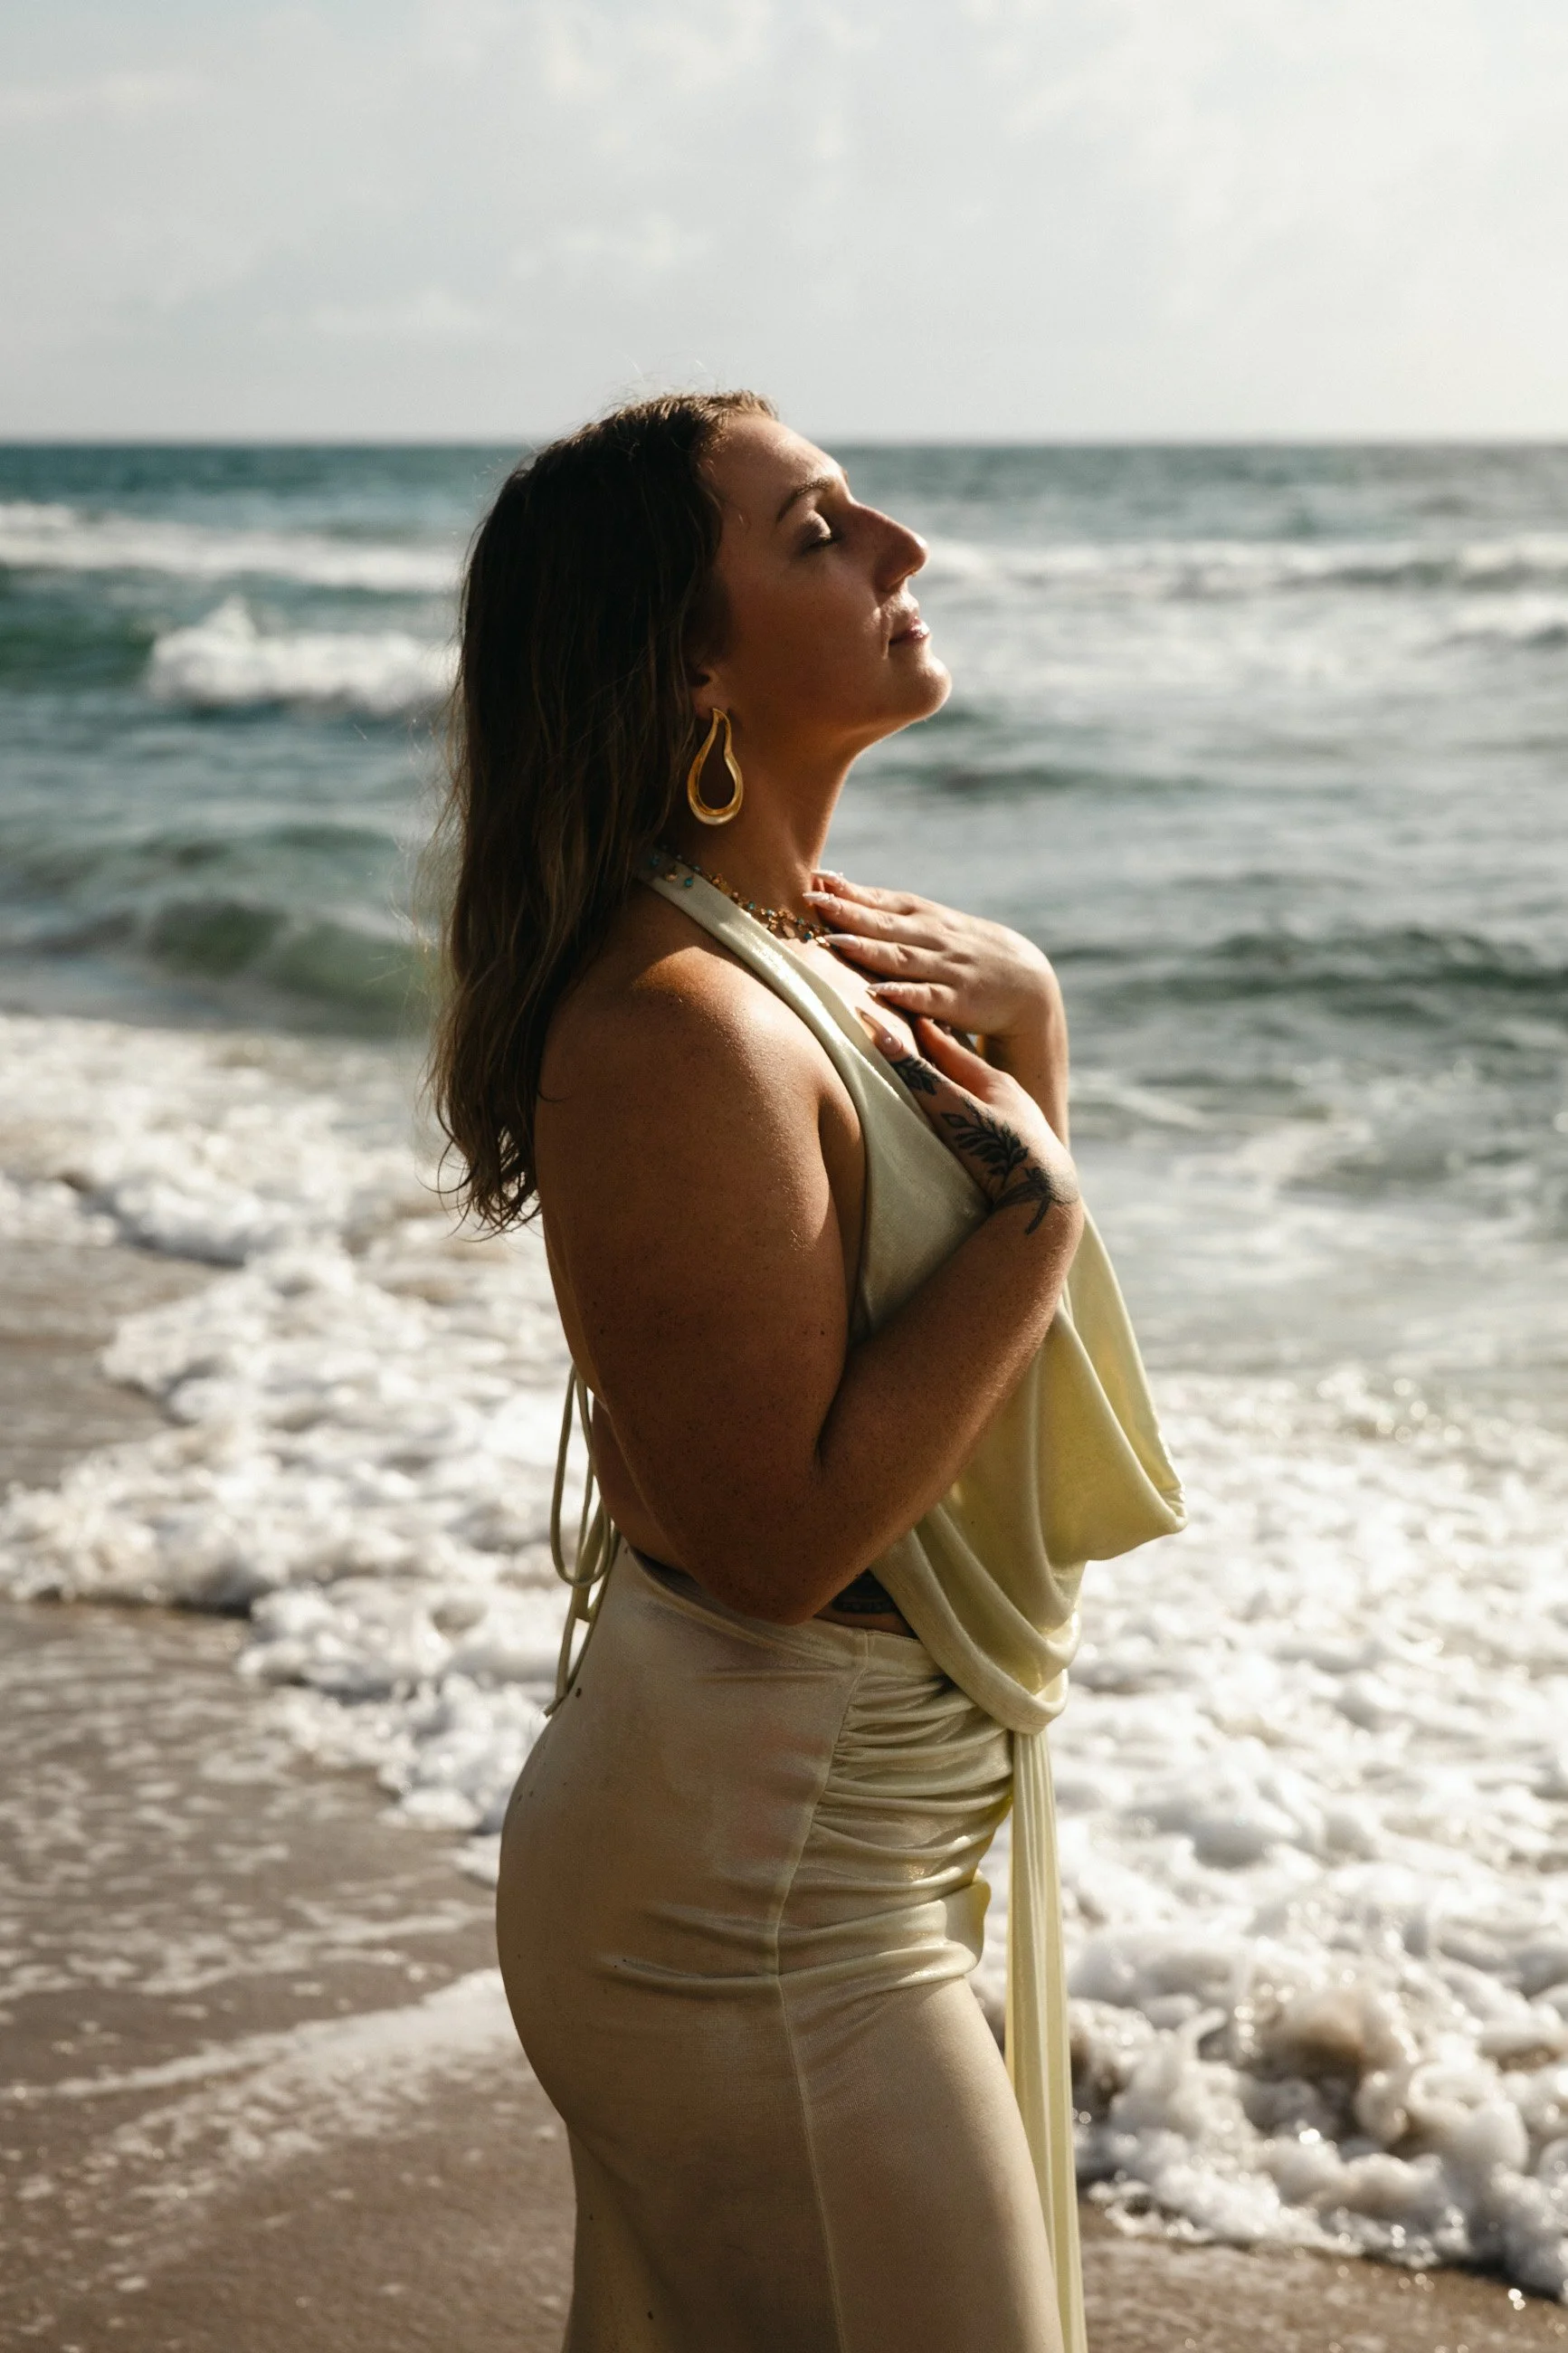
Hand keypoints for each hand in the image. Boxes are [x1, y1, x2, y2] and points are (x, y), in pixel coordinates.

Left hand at [803, 872, 1058, 1042]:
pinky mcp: (958, 1001)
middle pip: (884, 924)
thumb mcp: (935, 927)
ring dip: (866, 949)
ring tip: (832, 941)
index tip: (816, 878)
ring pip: (900, 957)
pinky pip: (926, 997)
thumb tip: (841, 895)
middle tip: (810, 900)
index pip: (884, 900)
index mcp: (926, 918)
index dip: (851, 890)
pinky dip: (902, 993)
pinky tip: (877, 991)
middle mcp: (934, 938)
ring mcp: (946, 969)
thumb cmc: (967, 953)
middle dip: (847, 912)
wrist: (1027, 984)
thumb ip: (893, 917)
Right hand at [859, 1010, 1080, 1235]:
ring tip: (952, 1082)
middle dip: (949, 1058)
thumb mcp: (954, 1110)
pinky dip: (978, 1115)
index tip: (916, 1017)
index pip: (954, 1050)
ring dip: (965, 1089)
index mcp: (994, 1082)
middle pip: (972, 1072)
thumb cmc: (999, 1148)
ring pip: (986, 1098)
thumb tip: (884, 1038)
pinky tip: (978, 1127)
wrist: (1047, 1196)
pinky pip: (995, 1123)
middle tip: (931, 1041)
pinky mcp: (1025, 1151)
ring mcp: (1021, 1124)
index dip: (930, 1034)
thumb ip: (921, 1078)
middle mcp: (1011, 1099)